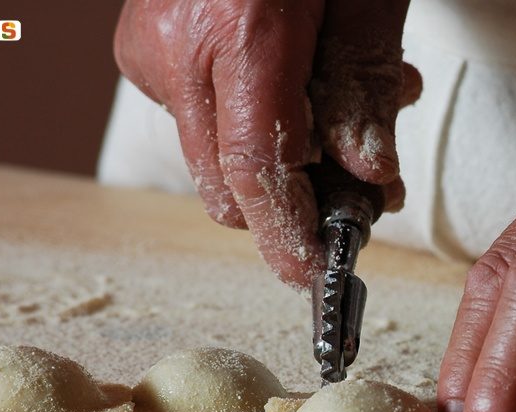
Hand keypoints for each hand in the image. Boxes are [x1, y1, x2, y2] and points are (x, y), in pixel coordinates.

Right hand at [114, 0, 419, 288]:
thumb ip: (368, 86)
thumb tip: (372, 178)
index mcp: (242, 31)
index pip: (258, 170)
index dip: (286, 235)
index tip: (312, 275)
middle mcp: (179, 45)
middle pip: (226, 182)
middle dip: (293, 205)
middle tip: (360, 191)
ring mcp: (151, 42)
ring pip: (213, 156)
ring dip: (282, 160)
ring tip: (346, 117)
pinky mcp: (143, 39)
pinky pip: (197, 117)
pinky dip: (251, 120)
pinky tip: (295, 83)